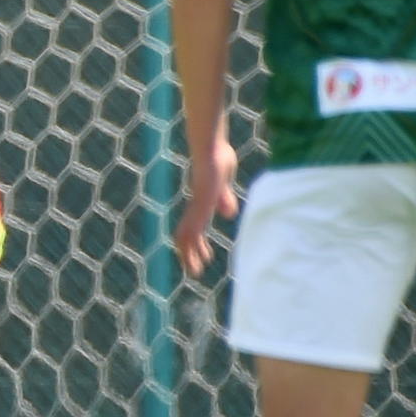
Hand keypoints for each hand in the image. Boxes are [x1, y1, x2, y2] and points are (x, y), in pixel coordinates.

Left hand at [173, 142, 238, 277]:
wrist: (210, 144)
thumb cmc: (217, 157)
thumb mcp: (223, 184)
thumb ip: (224, 199)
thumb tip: (229, 214)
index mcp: (200, 203)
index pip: (194, 229)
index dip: (197, 245)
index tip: (204, 257)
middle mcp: (195, 206)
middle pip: (186, 235)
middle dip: (190, 255)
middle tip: (195, 272)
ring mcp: (197, 203)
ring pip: (187, 235)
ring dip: (189, 254)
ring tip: (194, 270)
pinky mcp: (201, 201)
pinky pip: (194, 225)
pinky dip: (193, 242)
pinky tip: (198, 253)